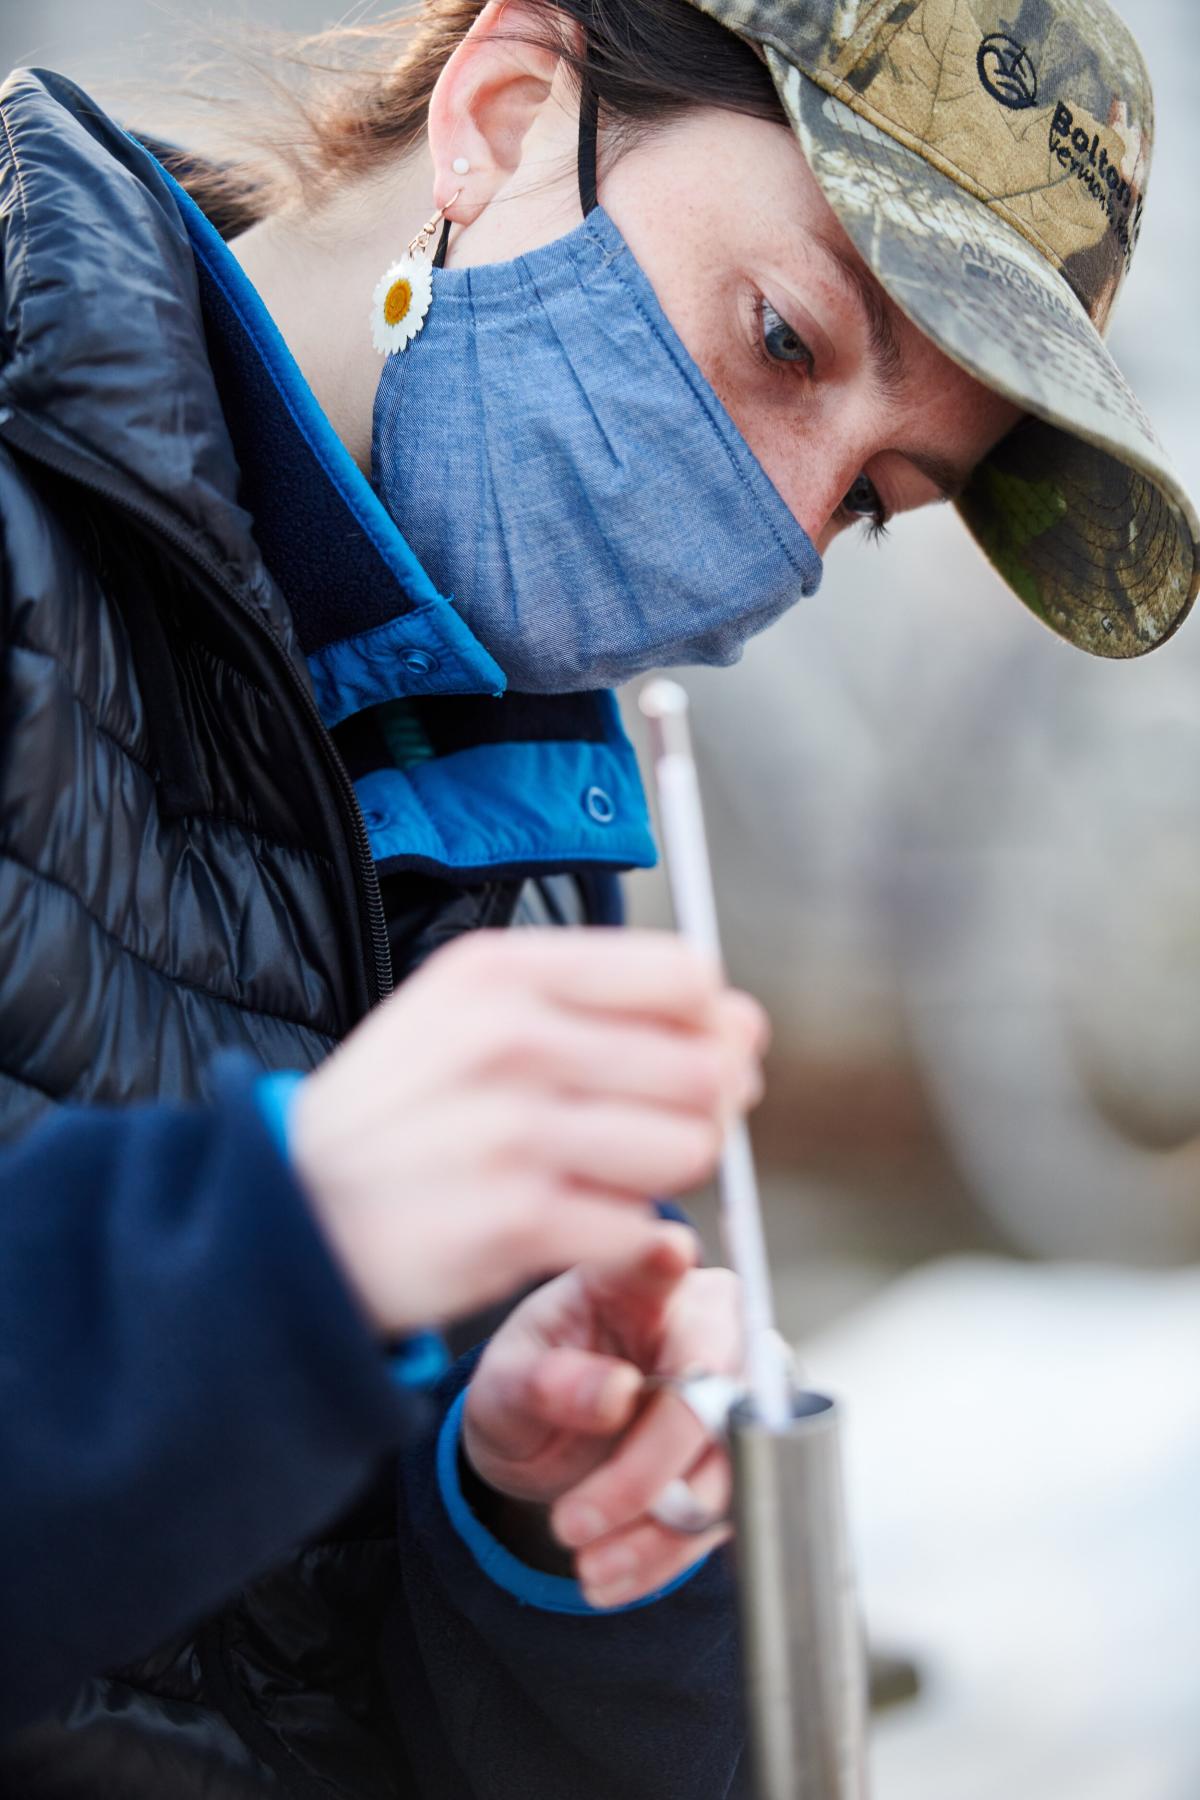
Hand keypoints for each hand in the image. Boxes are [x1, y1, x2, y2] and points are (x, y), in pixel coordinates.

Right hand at [290, 929, 765, 1333]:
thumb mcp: (468, 1012)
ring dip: (667, 1174)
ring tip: (607, 1176)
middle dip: (705, 1106)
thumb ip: (598, 1001)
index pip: (683, 976)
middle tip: (657, 1128)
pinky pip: (640, 1226)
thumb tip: (738, 1024)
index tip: (692, 1054)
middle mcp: (510, 1039)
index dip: (709, 1023)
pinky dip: (626, 1236)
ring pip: (687, 1148)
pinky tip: (577, 1224)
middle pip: (702, 1066)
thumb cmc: (401, 1111)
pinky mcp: (516, 1221)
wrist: (293, 1212)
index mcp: (503, 971)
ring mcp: (514, 1131)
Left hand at [462, 1224, 741, 1607]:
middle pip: (709, 1390)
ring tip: (585, 1561)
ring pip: (728, 1463)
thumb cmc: (528, 1388)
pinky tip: (612, 1573)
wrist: (547, 1447)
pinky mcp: (746, 1451)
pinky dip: (668, 1553)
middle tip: (571, 1524)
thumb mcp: (503, 1388)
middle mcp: (702, 1320)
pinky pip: (728, 1511)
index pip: (654, 1263)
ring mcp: (736, 1386)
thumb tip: (613, 1390)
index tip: (667, 1250)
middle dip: (646, 1470)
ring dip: (657, 1527)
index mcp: (631, 1282)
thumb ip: (544, 1382)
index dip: (664, 1261)